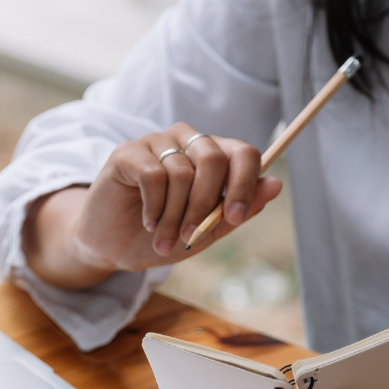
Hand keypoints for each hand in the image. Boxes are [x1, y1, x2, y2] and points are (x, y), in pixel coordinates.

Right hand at [26, 123, 281, 288]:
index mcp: (212, 157)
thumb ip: (239, 210)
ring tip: (163, 239)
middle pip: (213, 159)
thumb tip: (275, 185)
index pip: (243, 152)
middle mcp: (186, 141)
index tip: (235, 218)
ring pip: (182, 172)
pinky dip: (154, 207)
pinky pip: (154, 175)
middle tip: (190, 236)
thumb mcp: (206, 232)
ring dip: (174, 216)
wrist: (112, 247)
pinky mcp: (127, 152)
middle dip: (205, 206)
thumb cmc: (160, 237)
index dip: (245, 184)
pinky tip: (148, 222)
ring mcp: (156, 142)